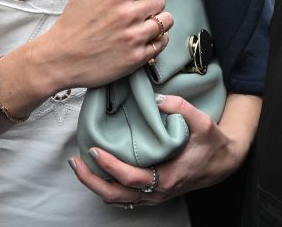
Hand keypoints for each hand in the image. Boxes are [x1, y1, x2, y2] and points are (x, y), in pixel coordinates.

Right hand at [36, 0, 171, 92]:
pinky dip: (157, 38)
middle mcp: (129, 14)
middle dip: (150, 1)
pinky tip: (142, 37)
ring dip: (156, 20)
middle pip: (160, 0)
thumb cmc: (74, 20)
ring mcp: (134, 37)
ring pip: (165, 21)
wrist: (62, 57)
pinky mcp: (137, 57)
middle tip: (134, 8)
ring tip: (140, 23)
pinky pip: (162, 42)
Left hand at [68, 93, 259, 206]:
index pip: (131, 179)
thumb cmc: (211, 143)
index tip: (95, 149)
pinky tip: (98, 168)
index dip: (110, 167)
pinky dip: (107, 184)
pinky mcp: (152, 191)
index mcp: (168, 177)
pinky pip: (124, 195)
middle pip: (117, 196)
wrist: (223, 162)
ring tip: (79, 164)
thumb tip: (157, 100)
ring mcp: (154, 194)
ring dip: (96, 184)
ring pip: (118, 199)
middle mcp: (158, 191)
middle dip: (92, 181)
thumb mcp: (202, 122)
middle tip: (75, 161)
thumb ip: (181, 108)